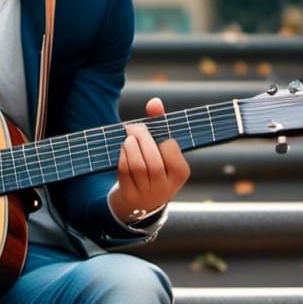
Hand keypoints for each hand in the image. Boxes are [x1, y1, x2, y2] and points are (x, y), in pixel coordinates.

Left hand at [108, 96, 190, 223]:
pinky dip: (122, 157)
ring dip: (130, 147)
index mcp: (180, 173)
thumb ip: (160, 124)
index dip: (162, 139)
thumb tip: (154, 101)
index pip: (171, 150)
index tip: (156, 135)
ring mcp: (147, 193)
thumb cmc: (155, 166)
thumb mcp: (162, 149)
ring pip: (137, 166)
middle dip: (142, 138)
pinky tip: (123, 150)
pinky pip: (124, 172)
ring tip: (128, 138)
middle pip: (153, 160)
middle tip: (134, 127)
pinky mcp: (130, 195)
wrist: (142, 201)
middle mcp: (166, 186)